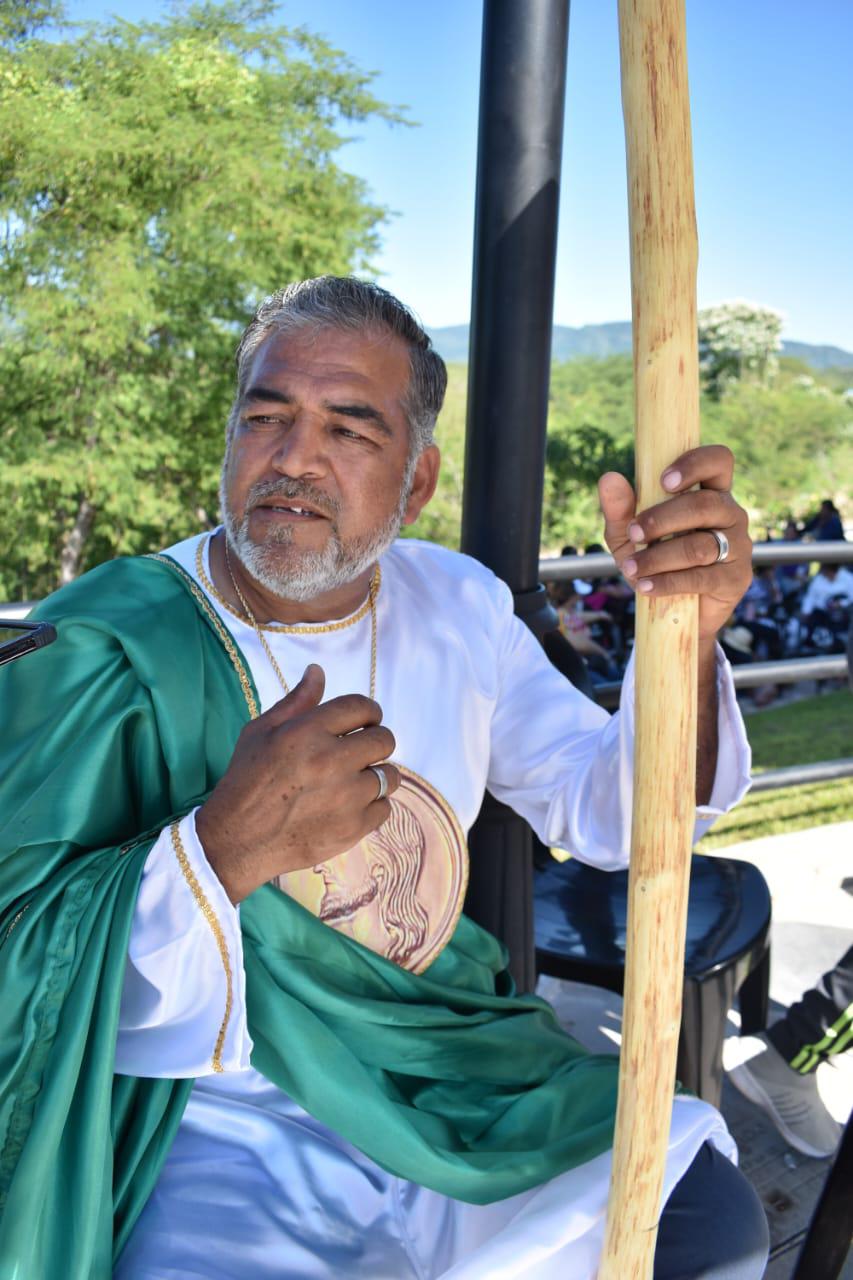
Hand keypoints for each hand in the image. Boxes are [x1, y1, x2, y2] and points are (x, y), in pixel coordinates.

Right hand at [196, 664, 399, 903]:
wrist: (237, 840)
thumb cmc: (246, 780)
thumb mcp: (260, 731)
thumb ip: (296, 701)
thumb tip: (317, 671)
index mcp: (308, 732)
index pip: (362, 707)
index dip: (369, 712)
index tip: (365, 721)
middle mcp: (332, 761)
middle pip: (385, 739)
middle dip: (375, 741)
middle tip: (359, 752)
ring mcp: (346, 797)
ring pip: (390, 776)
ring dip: (376, 775)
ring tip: (354, 782)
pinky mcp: (353, 828)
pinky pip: (385, 808)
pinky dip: (372, 807)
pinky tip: (350, 806)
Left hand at [597, 445, 752, 640]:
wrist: (673, 613)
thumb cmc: (654, 562)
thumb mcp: (629, 536)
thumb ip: (619, 509)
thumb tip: (608, 478)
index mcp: (710, 492)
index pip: (718, 461)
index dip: (695, 464)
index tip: (664, 481)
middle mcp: (730, 514)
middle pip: (705, 505)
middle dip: (663, 519)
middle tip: (634, 532)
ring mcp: (738, 547)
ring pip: (700, 545)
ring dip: (659, 557)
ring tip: (631, 568)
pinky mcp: (735, 579)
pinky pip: (701, 577)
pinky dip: (667, 582)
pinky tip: (645, 587)